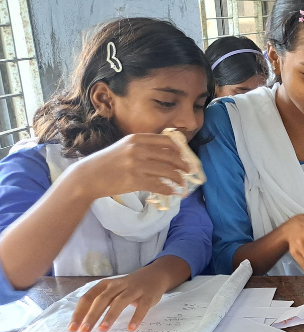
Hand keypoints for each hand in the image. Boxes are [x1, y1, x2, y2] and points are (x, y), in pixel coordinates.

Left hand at [69, 262, 175, 331]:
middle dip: (92, 315)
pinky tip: (131, 328)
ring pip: (120, 301)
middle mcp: (118, 285)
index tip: (72, 328)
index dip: (80, 312)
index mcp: (106, 285)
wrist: (156, 274)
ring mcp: (134, 289)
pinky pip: (142, 306)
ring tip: (102, 330)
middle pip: (102, 299)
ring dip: (110, 315)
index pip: (89, 297)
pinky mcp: (148, 295)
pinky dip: (136, 317)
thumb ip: (100, 303)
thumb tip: (82, 322)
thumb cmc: (129, 287)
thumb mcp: (113, 291)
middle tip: (84, 331)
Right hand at [70, 134, 190, 199]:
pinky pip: (158, 185)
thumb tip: (166, 153)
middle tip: (188, 171)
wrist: (87, 177)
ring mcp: (136, 165)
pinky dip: (168, 189)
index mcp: (136, 139)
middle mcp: (137, 149)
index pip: (166, 141)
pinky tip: (172, 192)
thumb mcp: (123, 147)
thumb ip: (142, 147)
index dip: (179, 149)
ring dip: (178, 179)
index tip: (184, 156)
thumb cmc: (106, 163)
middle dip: (182, 165)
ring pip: (167, 171)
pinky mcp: (135, 180)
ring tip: (182, 184)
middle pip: (170, 156)